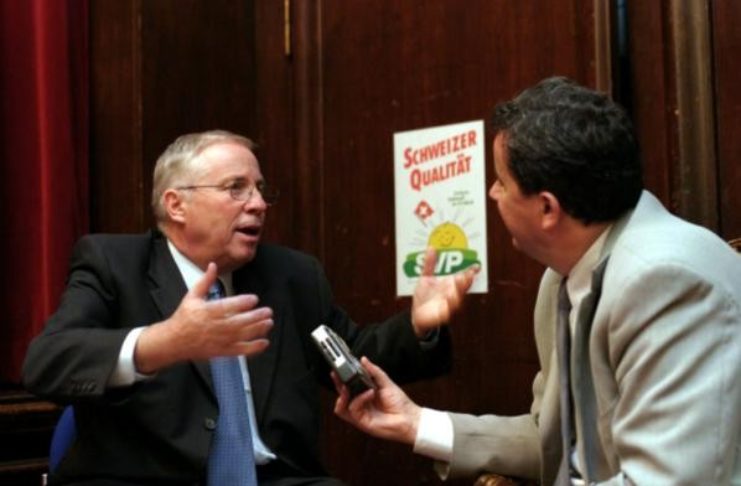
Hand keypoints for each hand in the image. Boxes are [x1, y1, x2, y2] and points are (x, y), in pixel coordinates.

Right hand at [135, 262, 272, 372]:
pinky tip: (264, 342)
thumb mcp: (192, 296)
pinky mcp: (222, 351)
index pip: (227, 307)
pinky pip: (240, 351)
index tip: (254, 298)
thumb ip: (205, 281)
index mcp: (206, 312)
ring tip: (269, 322)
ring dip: (257, 330)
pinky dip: (253, 348)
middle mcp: (214, 327)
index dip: (242, 303)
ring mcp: (219, 341)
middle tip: (268, 311)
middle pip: (238, 322)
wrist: (174, 341)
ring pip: (241, 336)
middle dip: (255, 317)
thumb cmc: (184, 317)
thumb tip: (213, 264)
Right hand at [333, 357, 421, 444]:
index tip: (338, 369)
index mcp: (364, 395)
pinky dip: (359, 400)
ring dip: (343, 394)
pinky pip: (353, 410)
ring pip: (341, 406)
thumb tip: (363, 360)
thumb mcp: (386, 382)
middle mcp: (360, 405)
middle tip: (338, 375)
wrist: (409, 418)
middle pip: (341, 395)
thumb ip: (373, 371)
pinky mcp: (361, 422)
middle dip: (337, 384)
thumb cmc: (400, 403)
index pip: (347, 386)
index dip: (340, 378)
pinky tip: (369, 393)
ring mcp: (360, 414)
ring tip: (348, 386)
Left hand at [411, 247, 478, 335]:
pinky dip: (446, 308)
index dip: (469, 272)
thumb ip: (429, 264)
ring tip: (458, 287)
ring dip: (457, 293)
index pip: (462, 278)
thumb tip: (431, 248)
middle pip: (460, 288)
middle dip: (464, 282)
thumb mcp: (426, 278)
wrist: (418, 315)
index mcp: (449, 285)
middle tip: (467, 275)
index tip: (476, 266)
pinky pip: (444, 313)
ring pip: (455, 300)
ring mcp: (446, 306)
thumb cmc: (426, 297)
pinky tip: (446, 302)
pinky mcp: (439, 316)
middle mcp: (450, 295)